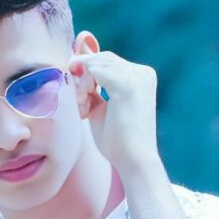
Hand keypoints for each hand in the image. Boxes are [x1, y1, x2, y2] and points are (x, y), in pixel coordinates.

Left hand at [68, 40, 159, 173]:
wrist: (133, 160)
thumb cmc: (117, 139)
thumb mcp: (101, 105)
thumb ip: (92, 84)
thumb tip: (75, 59)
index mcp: (141, 76)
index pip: (106, 60)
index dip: (87, 75)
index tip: (83, 99)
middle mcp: (142, 72)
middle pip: (100, 58)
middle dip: (83, 78)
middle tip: (81, 104)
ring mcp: (137, 76)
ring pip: (95, 63)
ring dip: (82, 85)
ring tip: (84, 108)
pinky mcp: (127, 84)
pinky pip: (93, 70)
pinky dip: (83, 87)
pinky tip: (85, 106)